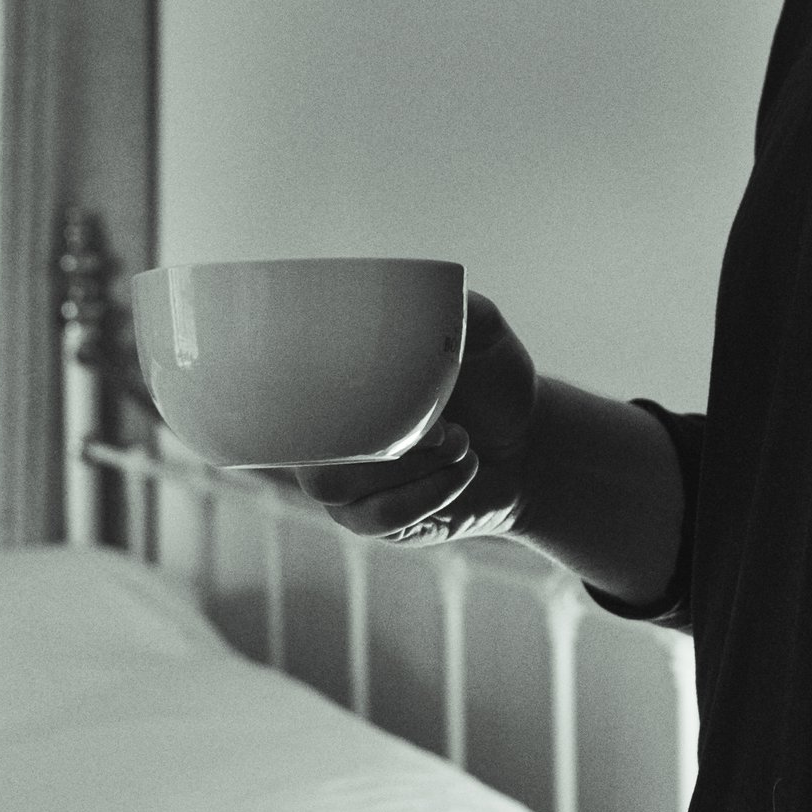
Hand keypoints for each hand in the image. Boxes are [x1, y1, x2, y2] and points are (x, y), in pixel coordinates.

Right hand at [292, 292, 539, 540]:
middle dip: (372, 439)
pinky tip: (463, 470)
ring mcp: (345, 486)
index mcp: (338, 388)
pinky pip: (376, 518)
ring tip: (460, 443)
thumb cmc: (495, 384)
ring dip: (406, 467)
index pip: (281, 394)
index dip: (308, 392)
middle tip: (440, 426)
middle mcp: (328, 437)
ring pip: (335, 488)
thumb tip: (425, 289)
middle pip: (304, 446)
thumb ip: (457, 306)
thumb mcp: (483, 335)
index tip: (372, 387)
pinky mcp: (374, 522)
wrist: (530, 445)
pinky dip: (427, 494)